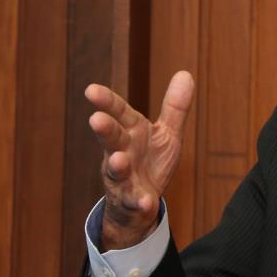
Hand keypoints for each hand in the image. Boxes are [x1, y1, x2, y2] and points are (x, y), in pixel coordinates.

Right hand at [85, 71, 194, 249]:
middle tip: (96, 119)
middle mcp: (121, 152)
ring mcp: (123, 178)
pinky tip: (146, 202)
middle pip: (112, 138)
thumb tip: (186, 73)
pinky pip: (134, 201)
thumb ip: (174, 107)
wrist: (140, 203)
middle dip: (105, 130)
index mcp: (131, 132)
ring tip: (118, 160)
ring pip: (116, 170)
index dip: (106, 101)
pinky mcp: (131, 201)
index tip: (91, 89)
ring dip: (117, 165)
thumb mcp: (166, 133)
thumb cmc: (150, 162)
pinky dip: (139, 201)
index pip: (118, 112)